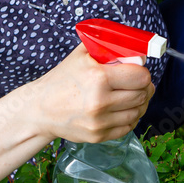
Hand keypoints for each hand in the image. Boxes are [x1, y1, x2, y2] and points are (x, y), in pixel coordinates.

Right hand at [29, 44, 154, 142]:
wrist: (39, 110)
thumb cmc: (62, 80)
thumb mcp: (81, 55)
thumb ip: (107, 46)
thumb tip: (134, 47)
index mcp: (98, 78)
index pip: (140, 77)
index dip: (143, 73)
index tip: (138, 71)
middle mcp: (100, 102)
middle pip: (142, 95)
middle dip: (144, 87)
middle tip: (138, 84)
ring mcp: (99, 122)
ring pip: (138, 112)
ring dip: (140, 103)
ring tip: (132, 96)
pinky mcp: (98, 136)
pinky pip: (128, 127)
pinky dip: (130, 118)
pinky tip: (123, 110)